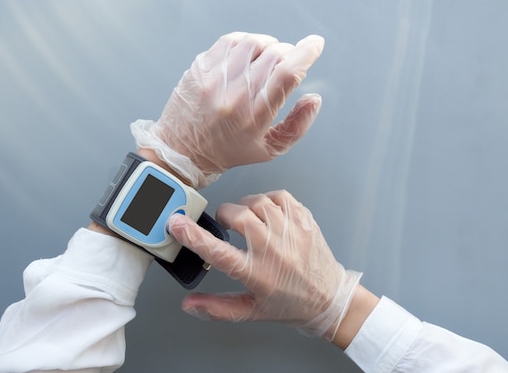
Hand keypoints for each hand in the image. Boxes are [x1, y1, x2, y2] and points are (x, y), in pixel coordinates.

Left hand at [131, 32, 323, 187]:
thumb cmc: (227, 151)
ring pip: (253, 43)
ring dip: (269, 44)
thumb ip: (297, 125)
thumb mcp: (269, 149)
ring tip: (268, 57)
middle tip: (288, 62)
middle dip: (289, 53)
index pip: (287, 73)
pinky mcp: (201, 67)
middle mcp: (234, 94)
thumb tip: (314, 99)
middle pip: (274, 55)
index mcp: (254, 115)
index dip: (306, 53)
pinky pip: (230, 40)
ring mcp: (215, 78)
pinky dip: (246, 41)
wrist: (182, 149)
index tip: (316, 44)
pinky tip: (248, 52)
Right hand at [167, 190, 361, 340]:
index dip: (193, 235)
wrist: (331, 299)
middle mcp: (273, 250)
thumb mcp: (251, 311)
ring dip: (245, 207)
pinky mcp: (304, 219)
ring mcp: (291, 232)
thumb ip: (216, 307)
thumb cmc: (291, 305)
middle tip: (226, 224)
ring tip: (248, 220)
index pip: (217, 251)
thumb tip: (189, 304)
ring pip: (257, 202)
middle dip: (224, 215)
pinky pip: (279, 196)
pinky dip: (268, 200)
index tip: (177, 223)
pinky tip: (267, 214)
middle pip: (237, 216)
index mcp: (256, 273)